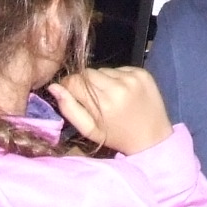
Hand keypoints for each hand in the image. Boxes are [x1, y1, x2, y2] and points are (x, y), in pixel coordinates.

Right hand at [47, 68, 172, 154]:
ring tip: (109, 97)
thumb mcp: (90, 130)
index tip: (72, 95)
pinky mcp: (143, 72)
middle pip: (87, 73)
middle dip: (85, 83)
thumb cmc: (117, 137)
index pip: (73, 81)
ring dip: (101, 80)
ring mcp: (132, 77)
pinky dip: (117, 78)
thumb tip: (53, 87)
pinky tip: (123, 92)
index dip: (69, 87)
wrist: (153, 138)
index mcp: (103, 103)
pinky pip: (119, 68)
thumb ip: (69, 109)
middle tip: (92, 98)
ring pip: (103, 70)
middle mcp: (118, 86)